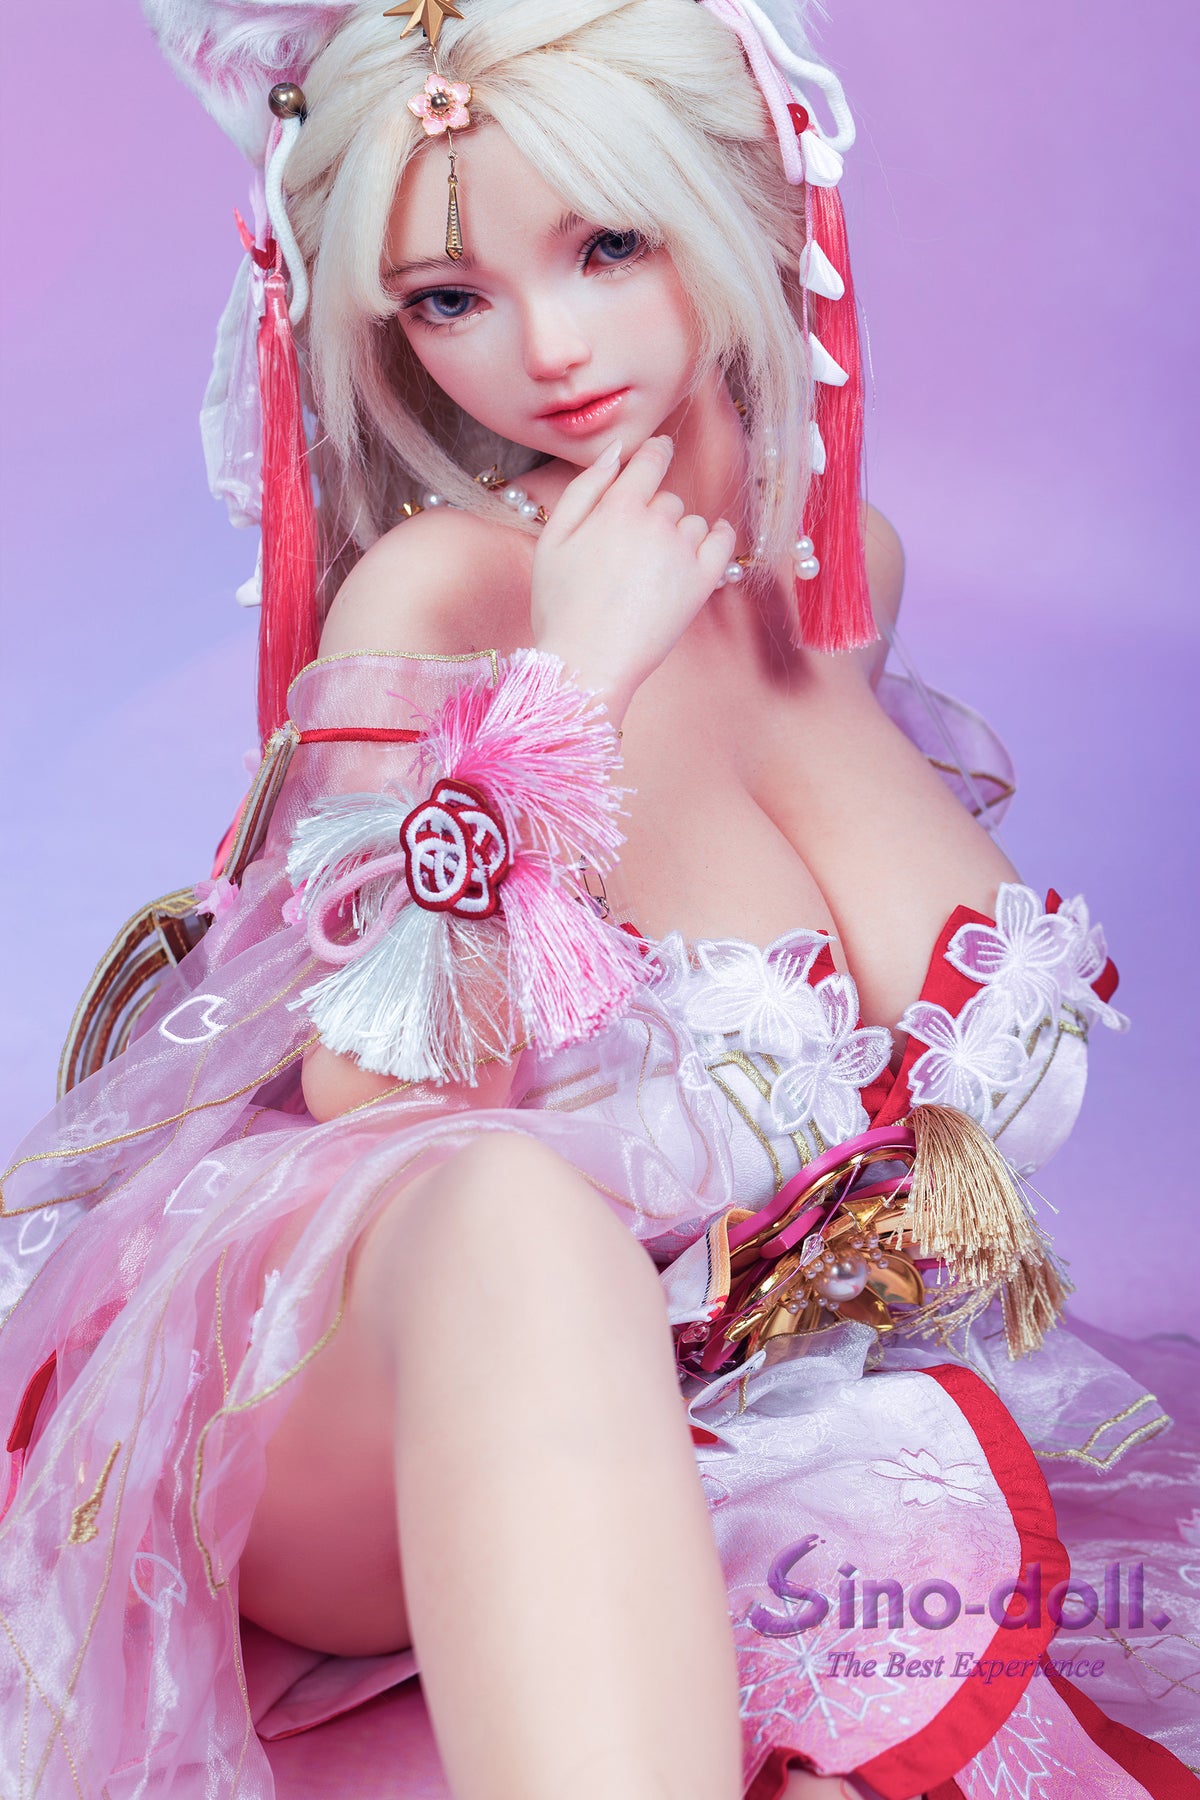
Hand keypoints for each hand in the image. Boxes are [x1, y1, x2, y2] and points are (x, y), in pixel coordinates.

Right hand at [530, 436, 736, 722]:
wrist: (588, 661)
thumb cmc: (561, 604)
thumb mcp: (553, 538)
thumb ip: (584, 488)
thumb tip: (616, 451)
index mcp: (618, 506)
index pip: (649, 459)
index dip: (656, 451)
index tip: (660, 450)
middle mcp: (656, 522)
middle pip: (667, 499)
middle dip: (653, 514)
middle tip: (630, 550)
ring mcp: (682, 552)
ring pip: (691, 522)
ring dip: (678, 533)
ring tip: (652, 567)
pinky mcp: (701, 582)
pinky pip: (723, 542)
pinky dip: (718, 536)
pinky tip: (710, 540)